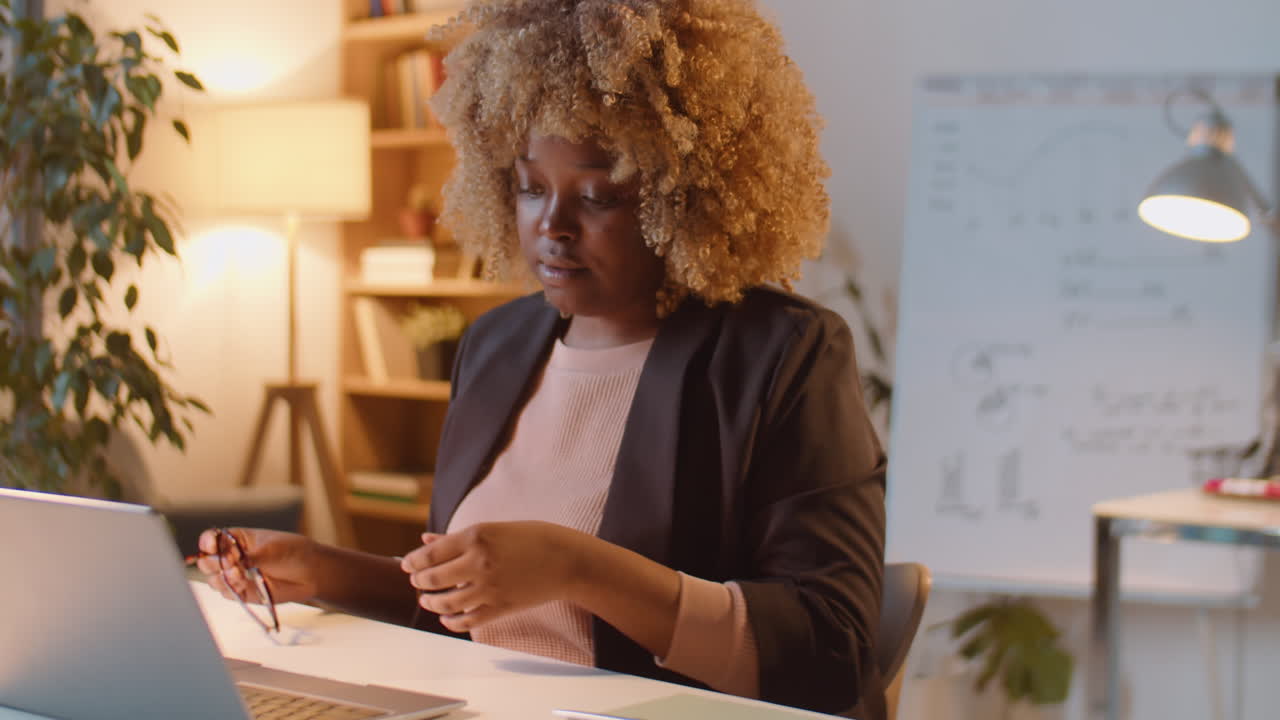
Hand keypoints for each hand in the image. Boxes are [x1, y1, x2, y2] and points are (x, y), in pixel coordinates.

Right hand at [194, 528, 318, 605]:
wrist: (311, 572)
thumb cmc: (293, 552)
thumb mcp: (271, 548)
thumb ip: (249, 556)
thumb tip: (230, 563)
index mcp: (236, 539)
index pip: (211, 539)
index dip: (208, 542)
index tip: (212, 545)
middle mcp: (232, 557)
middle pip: (207, 561)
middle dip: (212, 563)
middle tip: (228, 562)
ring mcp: (236, 576)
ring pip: (213, 579)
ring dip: (221, 577)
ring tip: (237, 572)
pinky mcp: (242, 592)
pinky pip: (227, 593)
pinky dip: (231, 588)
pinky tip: (242, 582)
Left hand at [399, 521, 588, 632]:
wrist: (567, 560)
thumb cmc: (533, 538)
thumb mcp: (494, 529)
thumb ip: (457, 537)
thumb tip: (425, 540)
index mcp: (476, 536)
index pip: (431, 553)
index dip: (413, 561)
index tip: (407, 566)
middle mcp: (479, 561)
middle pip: (433, 578)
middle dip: (419, 582)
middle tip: (417, 582)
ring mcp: (489, 587)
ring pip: (446, 602)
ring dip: (431, 603)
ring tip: (427, 601)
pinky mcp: (500, 607)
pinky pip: (467, 621)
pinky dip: (451, 622)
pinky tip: (447, 618)